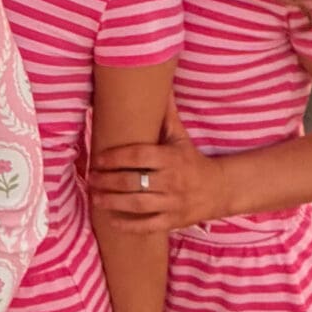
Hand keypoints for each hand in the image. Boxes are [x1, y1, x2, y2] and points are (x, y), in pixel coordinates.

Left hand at [89, 110, 230, 234]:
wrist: (220, 190)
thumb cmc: (192, 160)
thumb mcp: (180, 137)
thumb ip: (166, 115)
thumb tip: (159, 85)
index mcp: (172, 158)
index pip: (140, 156)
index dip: (116, 157)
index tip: (98, 158)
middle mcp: (172, 181)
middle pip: (134, 181)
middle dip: (108, 181)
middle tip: (90, 178)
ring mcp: (173, 203)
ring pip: (138, 204)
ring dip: (113, 202)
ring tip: (95, 197)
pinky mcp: (173, 222)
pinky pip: (148, 226)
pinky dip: (128, 225)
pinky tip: (111, 221)